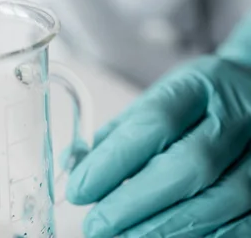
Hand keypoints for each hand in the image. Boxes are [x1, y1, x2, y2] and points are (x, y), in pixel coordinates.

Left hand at [67, 14, 250, 237]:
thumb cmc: (193, 103)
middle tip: (96, 225)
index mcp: (197, 86)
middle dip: (136, 202)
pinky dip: (203, 236)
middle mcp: (236, 116)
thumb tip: (75, 167)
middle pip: (190, 164)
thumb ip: (118, 134)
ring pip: (221, 199)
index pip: (155, 122)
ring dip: (166, 228)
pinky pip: (244, 222)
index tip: (80, 189)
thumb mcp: (154, 101)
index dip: (114, 160)